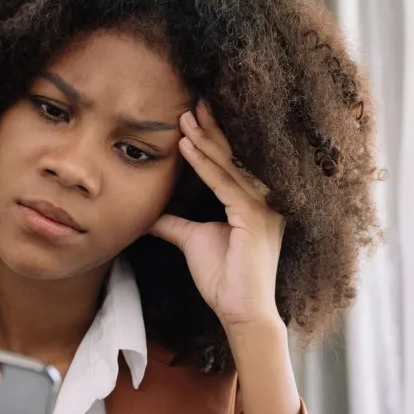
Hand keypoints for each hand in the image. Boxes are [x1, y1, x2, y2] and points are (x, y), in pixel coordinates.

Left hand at [150, 100, 284, 332]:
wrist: (240, 311)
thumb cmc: (224, 279)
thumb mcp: (192, 241)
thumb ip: (174, 224)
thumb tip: (150, 214)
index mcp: (253, 201)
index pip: (230, 163)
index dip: (212, 139)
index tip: (192, 116)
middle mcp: (262, 199)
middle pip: (233, 156)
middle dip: (210, 128)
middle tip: (192, 101)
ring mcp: (262, 206)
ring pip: (228, 165)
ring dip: (204, 140)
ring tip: (184, 117)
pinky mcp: (254, 217)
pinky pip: (224, 183)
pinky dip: (204, 164)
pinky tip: (186, 148)